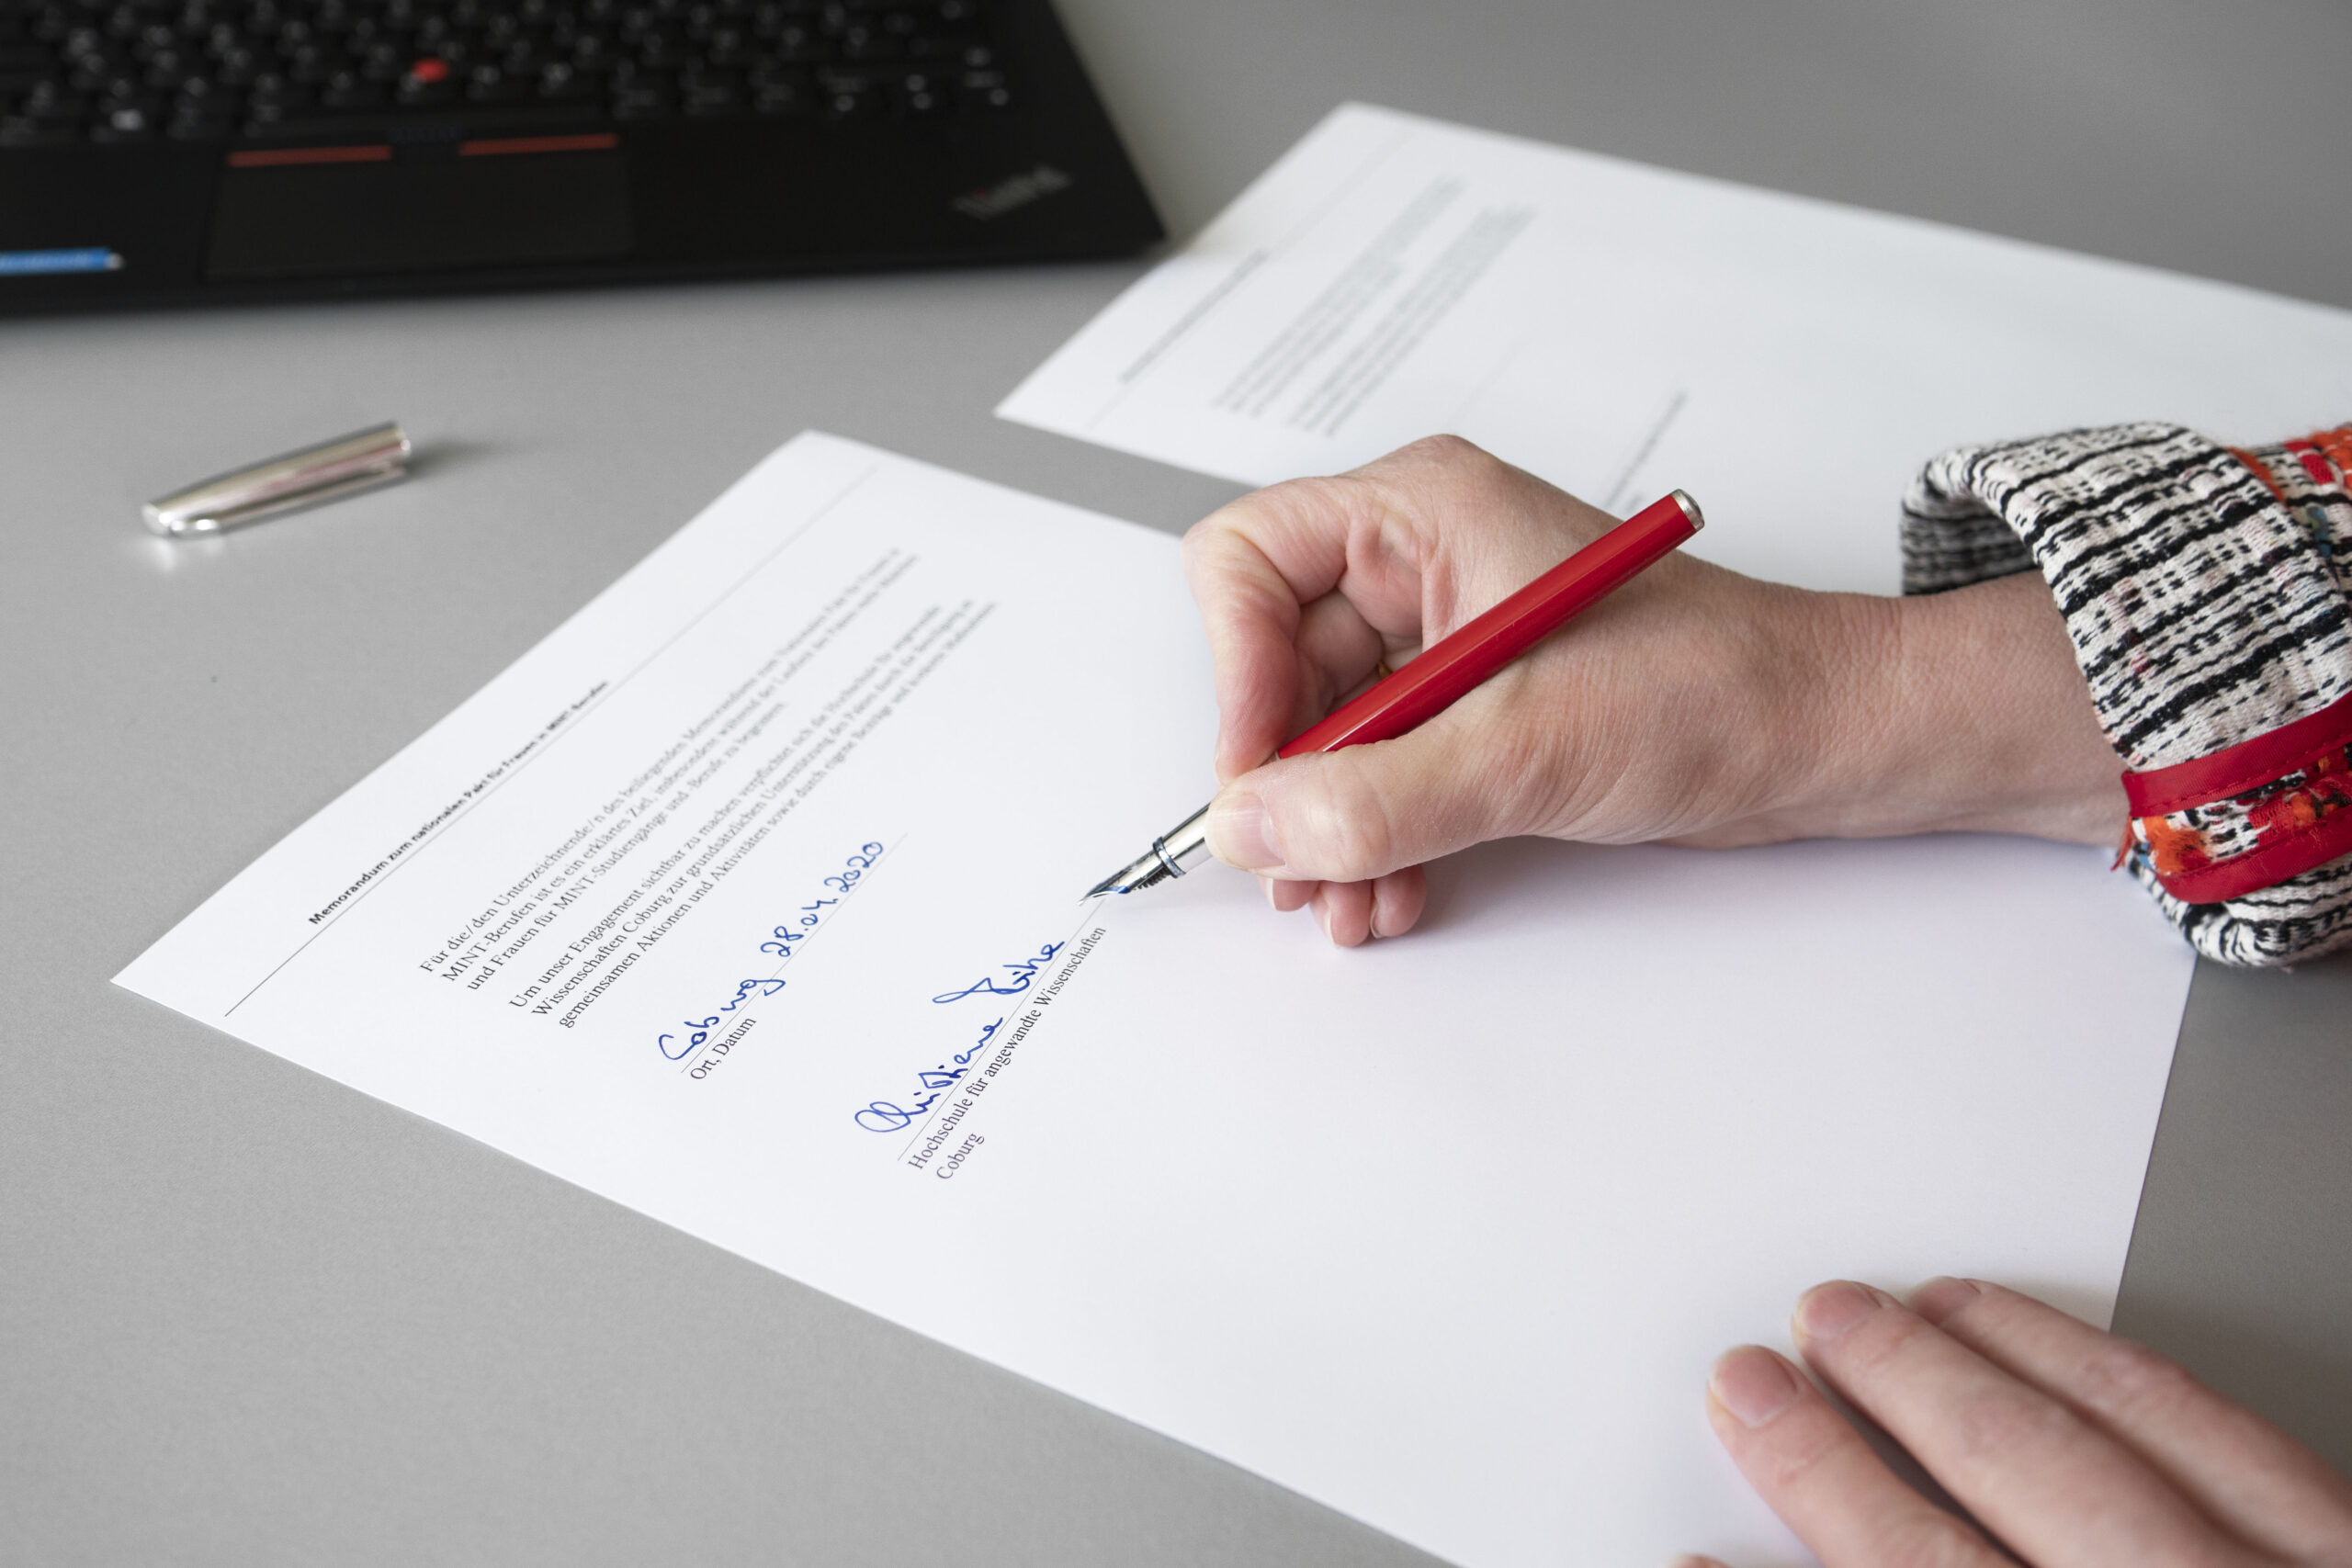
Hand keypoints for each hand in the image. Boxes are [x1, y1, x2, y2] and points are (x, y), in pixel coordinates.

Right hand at [1181, 436, 2122, 944]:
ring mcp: (1443, 639)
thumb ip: (1377, 795)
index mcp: (1424, 511)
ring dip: (1325, 827)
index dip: (1235, 670)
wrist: (1826, 741)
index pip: (1250, 563)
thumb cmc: (1722, 687)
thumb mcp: (1528, 747)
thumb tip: (1255, 825)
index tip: (1259, 771)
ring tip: (1349, 899)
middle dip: (1286, 779)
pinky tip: (1390, 889)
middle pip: (1276, 664)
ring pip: (1323, 733)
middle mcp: (1421, 563)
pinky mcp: (1471, 707)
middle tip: (1296, 865)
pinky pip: (1376, 771)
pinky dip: (1371, 837)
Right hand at [1687, 1278, 2351, 1566]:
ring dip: (1967, 1367)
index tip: (1697, 1554)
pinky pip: (2222, 1428)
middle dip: (1849, 1443)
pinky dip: (2113, 1365)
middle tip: (1764, 1376)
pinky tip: (2055, 1338)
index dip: (1803, 1563)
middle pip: (1988, 1523)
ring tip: (1880, 1313)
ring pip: (2102, 1447)